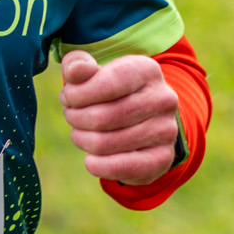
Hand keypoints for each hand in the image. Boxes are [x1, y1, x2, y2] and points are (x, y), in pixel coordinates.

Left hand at [59, 50, 179, 185]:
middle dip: (76, 118)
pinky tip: (91, 158)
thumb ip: (78, 65)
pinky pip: (119, 168)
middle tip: (72, 116)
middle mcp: (162, 99)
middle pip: (102, 117)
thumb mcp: (95, 72)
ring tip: (81, 133)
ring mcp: (165, 130)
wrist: (146, 119)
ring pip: (105, 143)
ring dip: (83, 140)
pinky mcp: (162, 158)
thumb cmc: (112, 92)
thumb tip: (75, 69)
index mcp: (146, 71)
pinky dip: (96, 165)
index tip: (68, 97)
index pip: (106, 83)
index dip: (77, 94)